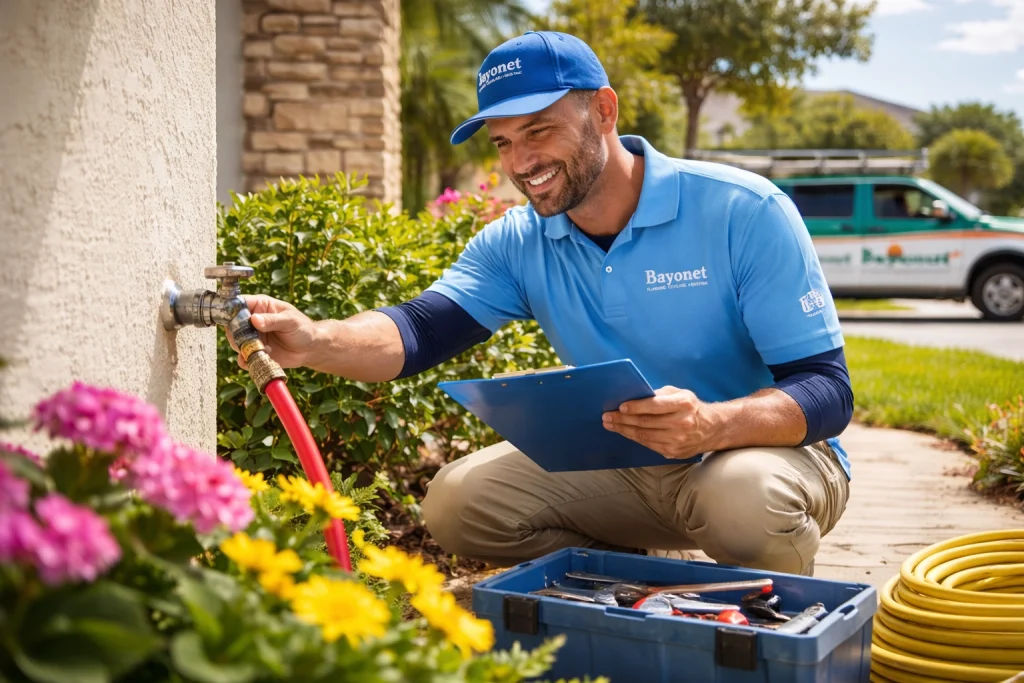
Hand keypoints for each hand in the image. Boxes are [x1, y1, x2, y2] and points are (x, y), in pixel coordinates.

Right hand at [229, 295, 316, 369]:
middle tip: (250, 339)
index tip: (232, 320)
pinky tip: (262, 357)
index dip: (231, 310)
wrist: (310, 349)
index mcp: (260, 306)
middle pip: (233, 324)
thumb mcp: (290, 321)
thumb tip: (255, 319)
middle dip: (237, 333)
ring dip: (244, 348)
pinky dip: (248, 360)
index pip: (239, 303)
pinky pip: (243, 357)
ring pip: (236, 342)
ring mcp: (253, 337)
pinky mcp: (255, 351)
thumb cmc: (303, 328)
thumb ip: (273, 320)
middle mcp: (252, 321)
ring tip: (262, 349)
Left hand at [602, 386, 718, 459]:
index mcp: (684, 404)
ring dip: (624, 430)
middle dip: (623, 419)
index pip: (655, 406)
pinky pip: (648, 444)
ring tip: (610, 424)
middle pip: (646, 422)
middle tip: (607, 416)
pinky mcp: (673, 451)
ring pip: (644, 435)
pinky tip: (624, 432)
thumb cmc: (690, 407)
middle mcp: (682, 423)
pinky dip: (634, 437)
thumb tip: (635, 396)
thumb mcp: (679, 393)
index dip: (636, 406)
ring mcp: (677, 440)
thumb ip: (659, 394)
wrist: (711, 429)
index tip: (620, 406)